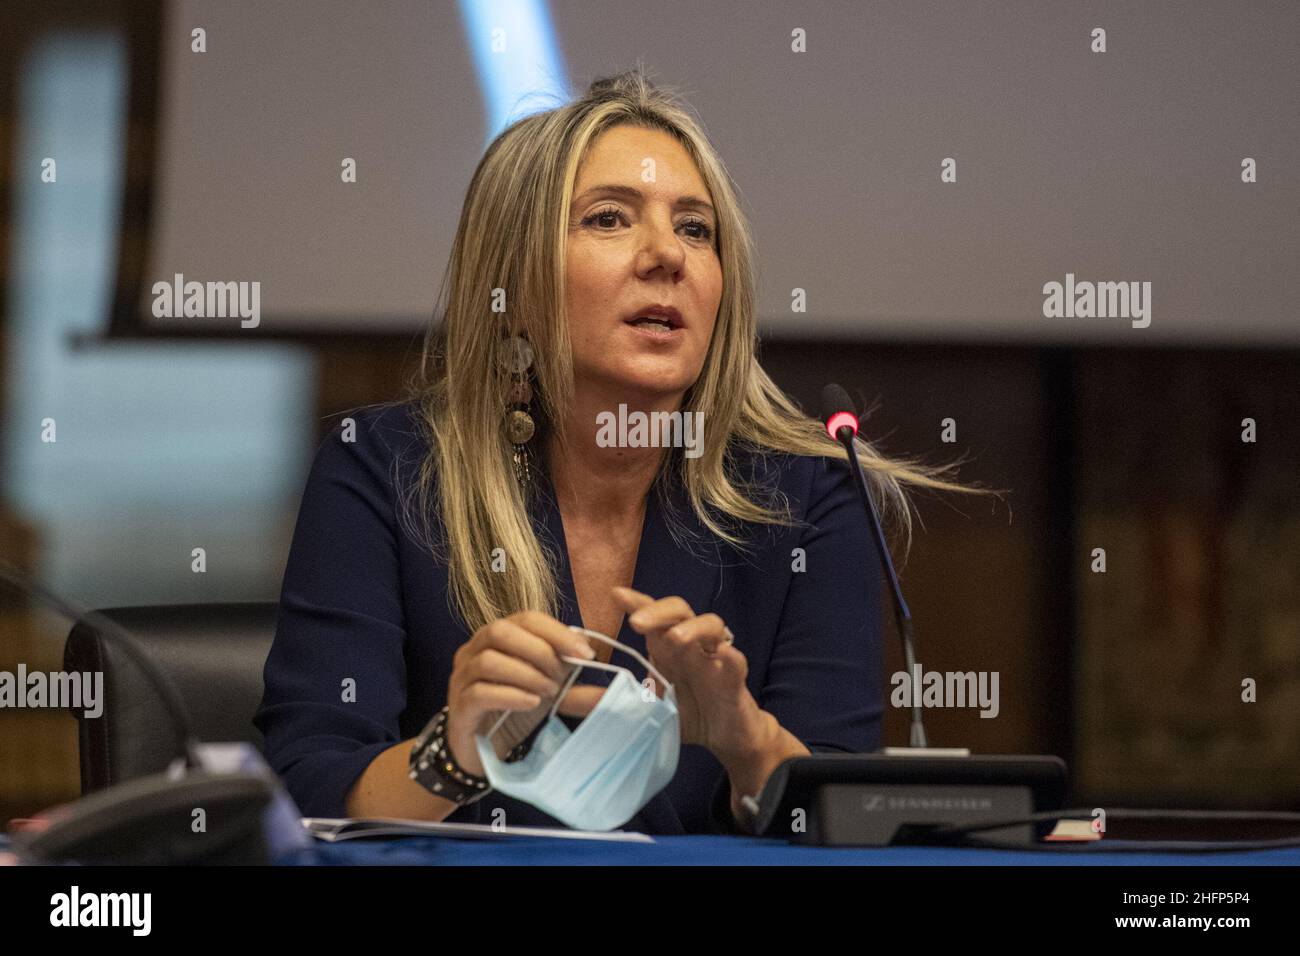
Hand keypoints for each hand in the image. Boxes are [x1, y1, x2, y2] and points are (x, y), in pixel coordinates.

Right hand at [444, 611, 604, 775]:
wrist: (482, 751)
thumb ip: (575, 688)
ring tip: (548, 692)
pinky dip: (511, 695)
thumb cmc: (514, 711)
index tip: (586, 653)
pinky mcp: (458, 706)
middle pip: (502, 631)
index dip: (558, 632)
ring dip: (527, 674)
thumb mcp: (549, 694)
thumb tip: (612, 690)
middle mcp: (474, 650)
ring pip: (489, 660)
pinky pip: (480, 693)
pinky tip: (531, 704)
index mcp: (498, 637)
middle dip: (539, 650)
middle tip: (561, 677)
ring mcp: (461, 677)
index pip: (527, 618)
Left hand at [610, 586, 767, 764]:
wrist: (726, 737)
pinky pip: (737, 662)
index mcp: (669, 648)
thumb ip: (619, 699)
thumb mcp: (647, 707)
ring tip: (675, 638)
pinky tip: (723, 655)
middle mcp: (692, 646)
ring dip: (693, 628)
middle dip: (658, 611)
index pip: (653, 616)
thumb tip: (573, 700)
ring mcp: (716, 660)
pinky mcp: (736, 681)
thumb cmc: (687, 714)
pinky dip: (731, 657)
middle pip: (680, 611)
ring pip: (712, 626)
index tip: (614, 594)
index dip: (636, 602)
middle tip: (635, 623)